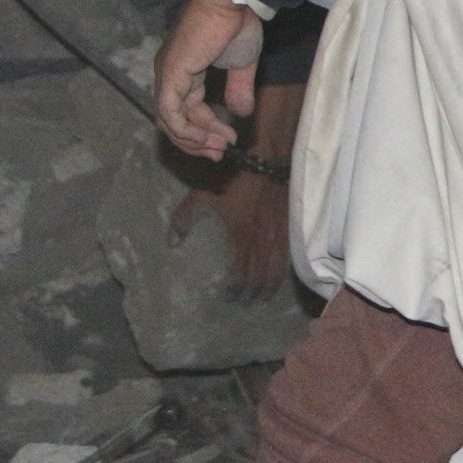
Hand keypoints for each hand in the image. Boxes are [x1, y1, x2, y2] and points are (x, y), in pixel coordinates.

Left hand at [155, 0, 262, 159]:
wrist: (231, 4)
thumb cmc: (236, 25)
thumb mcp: (242, 64)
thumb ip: (238, 89)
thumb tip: (241, 112)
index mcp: (183, 72)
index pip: (188, 110)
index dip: (206, 129)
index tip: (229, 141)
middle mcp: (170, 76)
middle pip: (174, 121)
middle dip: (197, 140)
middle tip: (219, 153)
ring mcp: (167, 76)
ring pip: (169, 120)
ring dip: (193, 139)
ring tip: (217, 147)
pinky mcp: (170, 76)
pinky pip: (170, 112)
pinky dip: (185, 129)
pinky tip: (206, 137)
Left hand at [177, 172, 291, 295]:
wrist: (270, 161)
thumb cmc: (233, 179)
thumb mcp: (201, 197)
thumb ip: (184, 221)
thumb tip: (173, 242)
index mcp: (239, 240)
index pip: (238, 276)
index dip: (232, 290)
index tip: (225, 296)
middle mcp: (260, 244)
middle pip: (258, 279)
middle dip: (250, 294)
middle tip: (242, 302)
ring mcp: (278, 238)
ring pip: (276, 272)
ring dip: (268, 288)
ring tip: (261, 296)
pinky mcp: (290, 229)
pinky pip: (287, 258)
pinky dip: (281, 272)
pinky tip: (277, 275)